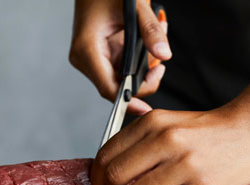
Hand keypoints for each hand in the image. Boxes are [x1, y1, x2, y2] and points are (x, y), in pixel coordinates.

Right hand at [69, 0, 170, 115]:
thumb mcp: (134, 7)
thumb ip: (150, 31)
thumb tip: (164, 56)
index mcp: (87, 49)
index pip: (108, 88)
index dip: (128, 101)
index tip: (145, 110)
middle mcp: (85, 58)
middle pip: (118, 87)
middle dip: (143, 78)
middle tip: (159, 64)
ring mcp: (92, 58)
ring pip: (123, 79)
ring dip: (143, 67)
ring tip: (155, 41)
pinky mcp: (99, 55)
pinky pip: (122, 69)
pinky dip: (138, 60)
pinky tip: (146, 42)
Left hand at [90, 101, 249, 184]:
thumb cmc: (210, 129)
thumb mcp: (171, 119)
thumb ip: (141, 136)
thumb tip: (109, 162)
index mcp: (154, 122)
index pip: (107, 153)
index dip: (98, 175)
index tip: (102, 184)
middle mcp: (166, 140)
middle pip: (115, 177)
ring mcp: (185, 165)